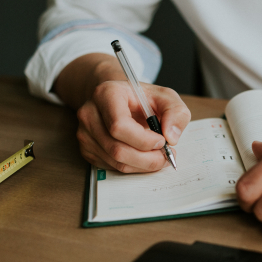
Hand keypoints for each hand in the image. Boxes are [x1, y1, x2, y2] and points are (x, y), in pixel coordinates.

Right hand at [76, 80, 190, 171]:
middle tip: (165, 155)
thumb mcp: (165, 97)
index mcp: (106, 94)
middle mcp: (90, 114)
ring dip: (143, 165)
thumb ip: (176, 113)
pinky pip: (112, 166)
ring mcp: (85, 133)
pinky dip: (133, 167)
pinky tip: (143, 157)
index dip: (143, 140)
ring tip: (158, 156)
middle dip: (147, 159)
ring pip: (115, 161)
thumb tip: (171, 137)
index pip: (119, 126)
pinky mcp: (87, 149)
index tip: (162, 140)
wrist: (119, 99)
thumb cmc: (141, 98)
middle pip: (117, 149)